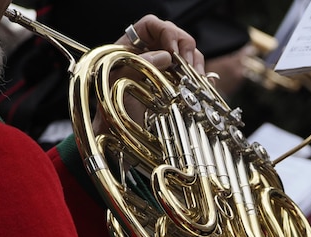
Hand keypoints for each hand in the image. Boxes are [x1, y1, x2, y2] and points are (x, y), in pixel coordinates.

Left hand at [91, 15, 203, 136]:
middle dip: (185, 50)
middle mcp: (149, 56)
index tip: (173, 52)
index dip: (165, 32)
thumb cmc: (111, 111)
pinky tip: (199, 87)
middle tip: (187, 68)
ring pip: (187, 56)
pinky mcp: (176, 86)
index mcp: (131, 48)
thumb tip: (165, 56)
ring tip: (193, 80)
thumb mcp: (119, 84)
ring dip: (194, 66)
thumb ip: (140, 64)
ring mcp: (164, 71)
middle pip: (175, 38)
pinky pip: (193, 75)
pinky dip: (200, 80)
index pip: (151, 26)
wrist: (118, 137)